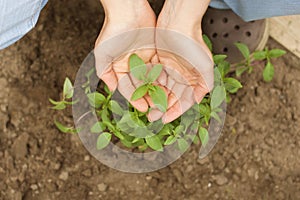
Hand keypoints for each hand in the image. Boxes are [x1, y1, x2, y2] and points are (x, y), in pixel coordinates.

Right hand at [94, 0, 155, 111]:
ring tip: (164, 100)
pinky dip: (162, 77)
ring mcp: (143, 59)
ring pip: (151, 78)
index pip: (127, 87)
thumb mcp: (102, 53)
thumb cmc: (113, 30)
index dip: (135, 99)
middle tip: (156, 107)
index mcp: (119, 67)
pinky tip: (168, 85)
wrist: (128, 10)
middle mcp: (131, 65)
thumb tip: (112, 89)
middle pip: (140, 85)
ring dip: (156, 89)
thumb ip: (105, 73)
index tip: (143, 108)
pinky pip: (159, 67)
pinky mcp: (154, 52)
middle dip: (147, 97)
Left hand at [147, 0, 213, 122]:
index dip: (175, 111)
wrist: (177, 22)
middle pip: (171, 97)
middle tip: (152, 116)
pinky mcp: (159, 61)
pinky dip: (149, 85)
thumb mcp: (205, 65)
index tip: (165, 119)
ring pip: (161, 89)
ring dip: (154, 98)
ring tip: (146, 107)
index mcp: (192, 79)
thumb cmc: (192, 41)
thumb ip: (205, 84)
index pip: (184, 101)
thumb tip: (199, 100)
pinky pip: (154, 77)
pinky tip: (143, 92)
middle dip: (162, 108)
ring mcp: (170, 69)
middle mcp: (181, 76)